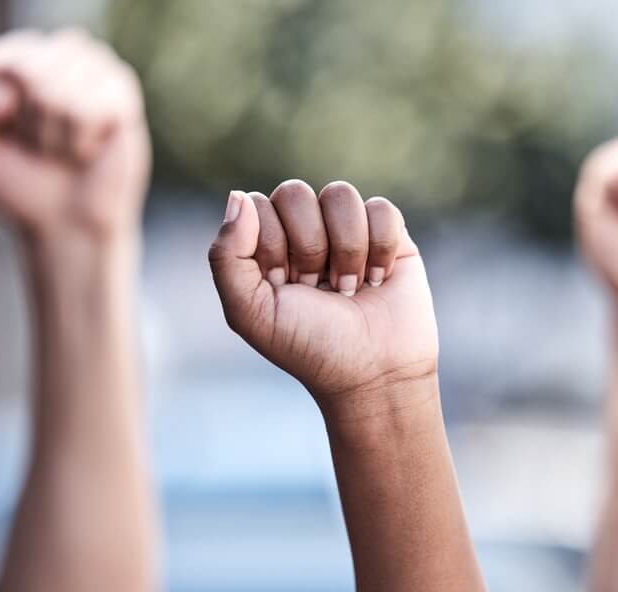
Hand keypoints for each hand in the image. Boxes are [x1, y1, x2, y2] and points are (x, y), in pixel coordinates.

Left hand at [0, 28, 149, 242]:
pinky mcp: (122, 95)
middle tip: (41, 145)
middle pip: (26, 72)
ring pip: (59, 92)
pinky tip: (89, 148)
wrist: (67, 225)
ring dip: (57, 134)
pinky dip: (82, 140)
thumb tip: (7, 96)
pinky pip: (90, 108)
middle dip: (28, 122)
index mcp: (14, 57)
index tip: (4, 135)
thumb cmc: (18, 182)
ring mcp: (95, 69)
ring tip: (65, 148)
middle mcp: (56, 53)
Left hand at [208, 180, 437, 399]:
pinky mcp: (390, 234)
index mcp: (265, 246)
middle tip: (317, 288)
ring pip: (340, 194)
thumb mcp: (251, 312)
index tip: (284, 286)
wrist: (374, 373)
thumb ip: (227, 256)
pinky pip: (381, 208)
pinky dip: (380, 248)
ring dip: (347, 249)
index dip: (271, 245)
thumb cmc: (310, 347)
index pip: (257, 206)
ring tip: (349, 289)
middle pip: (295, 192)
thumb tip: (239, 196)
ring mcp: (347, 230)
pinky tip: (378, 279)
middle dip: (309, 247)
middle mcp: (304, 232)